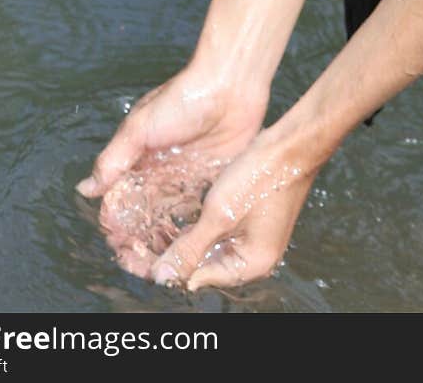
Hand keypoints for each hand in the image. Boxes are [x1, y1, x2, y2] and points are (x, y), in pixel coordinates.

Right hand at [76, 65, 268, 276]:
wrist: (231, 84)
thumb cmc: (183, 99)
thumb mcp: (140, 127)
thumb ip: (114, 159)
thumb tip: (85, 189)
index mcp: (140, 156)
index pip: (121, 195)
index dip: (116, 218)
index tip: (115, 241)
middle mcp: (161, 169)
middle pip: (145, 210)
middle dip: (138, 234)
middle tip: (136, 260)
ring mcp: (186, 175)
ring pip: (170, 214)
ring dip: (163, 235)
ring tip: (160, 261)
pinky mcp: (211, 178)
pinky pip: (198, 208)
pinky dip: (192, 226)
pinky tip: (188, 248)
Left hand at [148, 128, 317, 292]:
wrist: (291, 144)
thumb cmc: (260, 178)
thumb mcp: (219, 216)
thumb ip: (190, 249)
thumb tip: (161, 278)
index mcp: (250, 265)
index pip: (198, 278)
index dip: (165, 269)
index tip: (132, 259)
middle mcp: (252, 257)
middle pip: (202, 264)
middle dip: (168, 255)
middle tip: (131, 246)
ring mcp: (250, 236)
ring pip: (206, 246)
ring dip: (178, 240)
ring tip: (144, 233)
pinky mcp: (247, 217)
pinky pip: (216, 230)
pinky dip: (194, 226)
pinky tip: (170, 218)